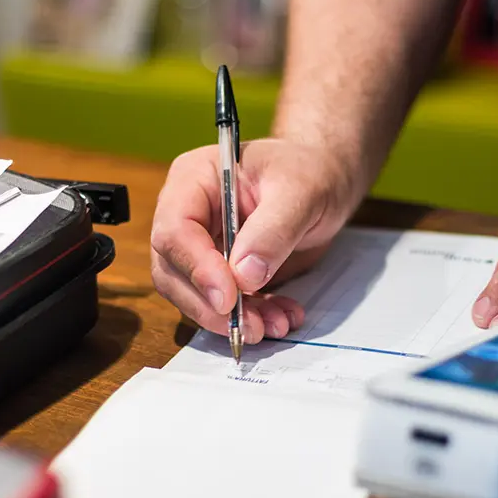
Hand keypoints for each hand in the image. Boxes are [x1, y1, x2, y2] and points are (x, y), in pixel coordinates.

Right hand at [151, 138, 363, 343]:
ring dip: (230, 319)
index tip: (229, 298)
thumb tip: (244, 277)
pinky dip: (250, 318)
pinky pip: (221, 304)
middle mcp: (188, 214)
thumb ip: (272, 230)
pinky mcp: (219, 271)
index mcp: (194, 180)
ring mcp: (200, 245)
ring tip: (274, 324)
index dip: (197, 268)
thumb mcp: (300, 192)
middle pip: (173, 270)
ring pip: (193, 295)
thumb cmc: (308, 171)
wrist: (325, 180)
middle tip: (250, 326)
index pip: (175, 230)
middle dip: (210, 305)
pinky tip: (280, 317)